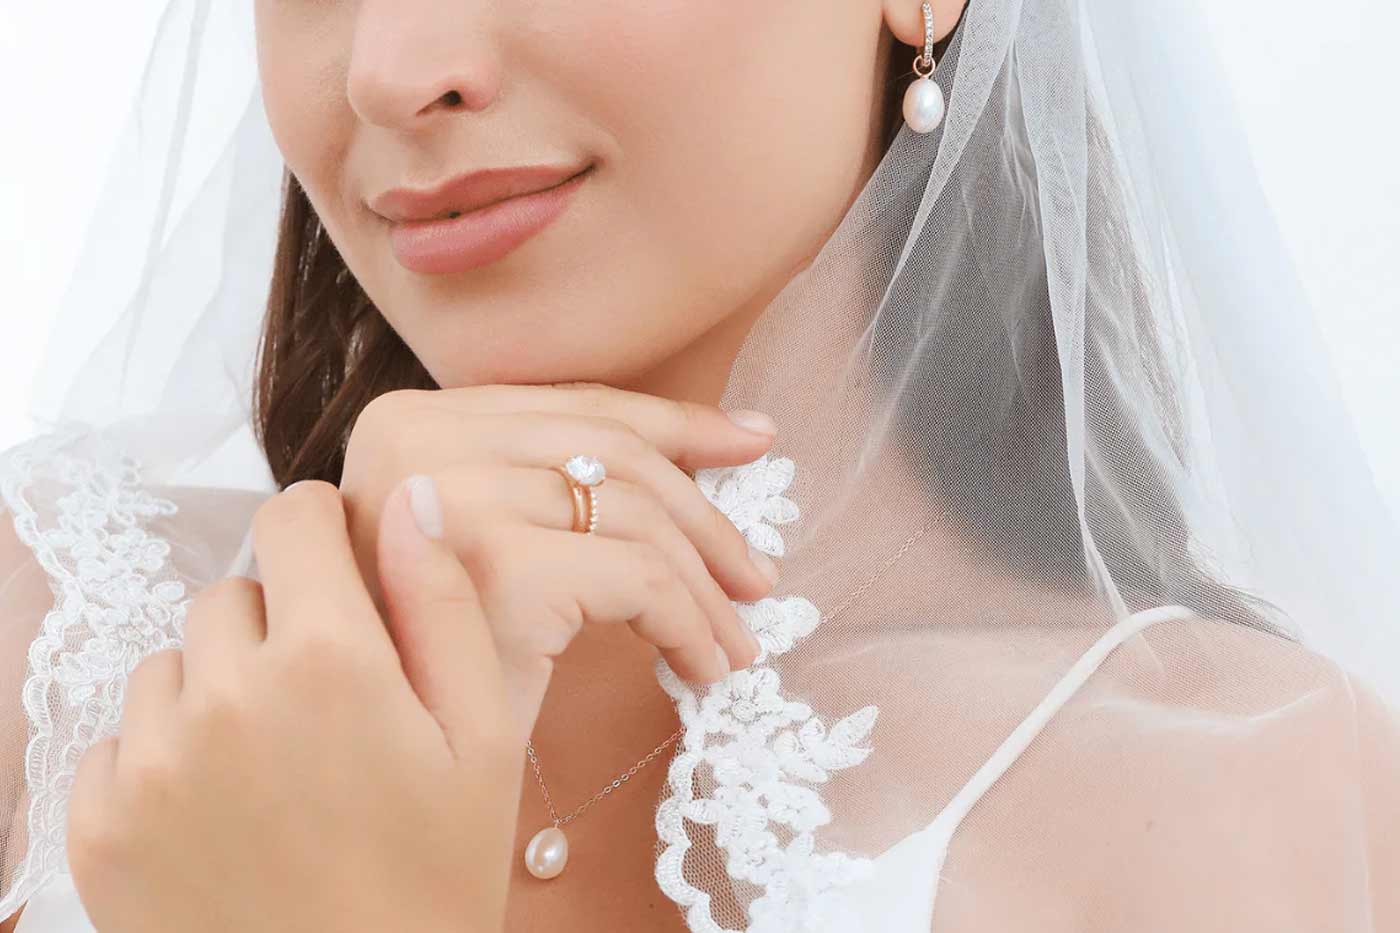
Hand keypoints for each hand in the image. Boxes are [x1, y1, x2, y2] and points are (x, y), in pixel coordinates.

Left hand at [66, 479, 519, 932]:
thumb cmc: (434, 879)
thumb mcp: (481, 739)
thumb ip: (443, 605)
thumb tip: (408, 498)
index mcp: (329, 660)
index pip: (294, 519)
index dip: (325, 535)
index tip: (341, 572)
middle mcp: (224, 694)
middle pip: (235, 591)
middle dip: (279, 624)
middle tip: (328, 705)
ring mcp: (152, 762)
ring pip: (175, 661)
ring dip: (219, 687)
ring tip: (276, 766)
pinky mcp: (101, 823)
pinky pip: (124, 738)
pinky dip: (168, 756)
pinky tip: (226, 811)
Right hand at [337, 382, 778, 735]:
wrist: (370, 786)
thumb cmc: (429, 665)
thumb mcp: (483, 540)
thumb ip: (556, 476)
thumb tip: (738, 434)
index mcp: (407, 419)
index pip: (572, 407)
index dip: (678, 424)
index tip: (753, 442)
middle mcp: (416, 442)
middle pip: (610, 452)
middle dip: (704, 515)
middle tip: (757, 576)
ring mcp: (450, 502)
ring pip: (634, 516)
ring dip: (705, 585)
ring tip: (736, 641)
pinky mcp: (498, 570)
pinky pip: (639, 578)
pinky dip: (688, 624)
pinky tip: (701, 667)